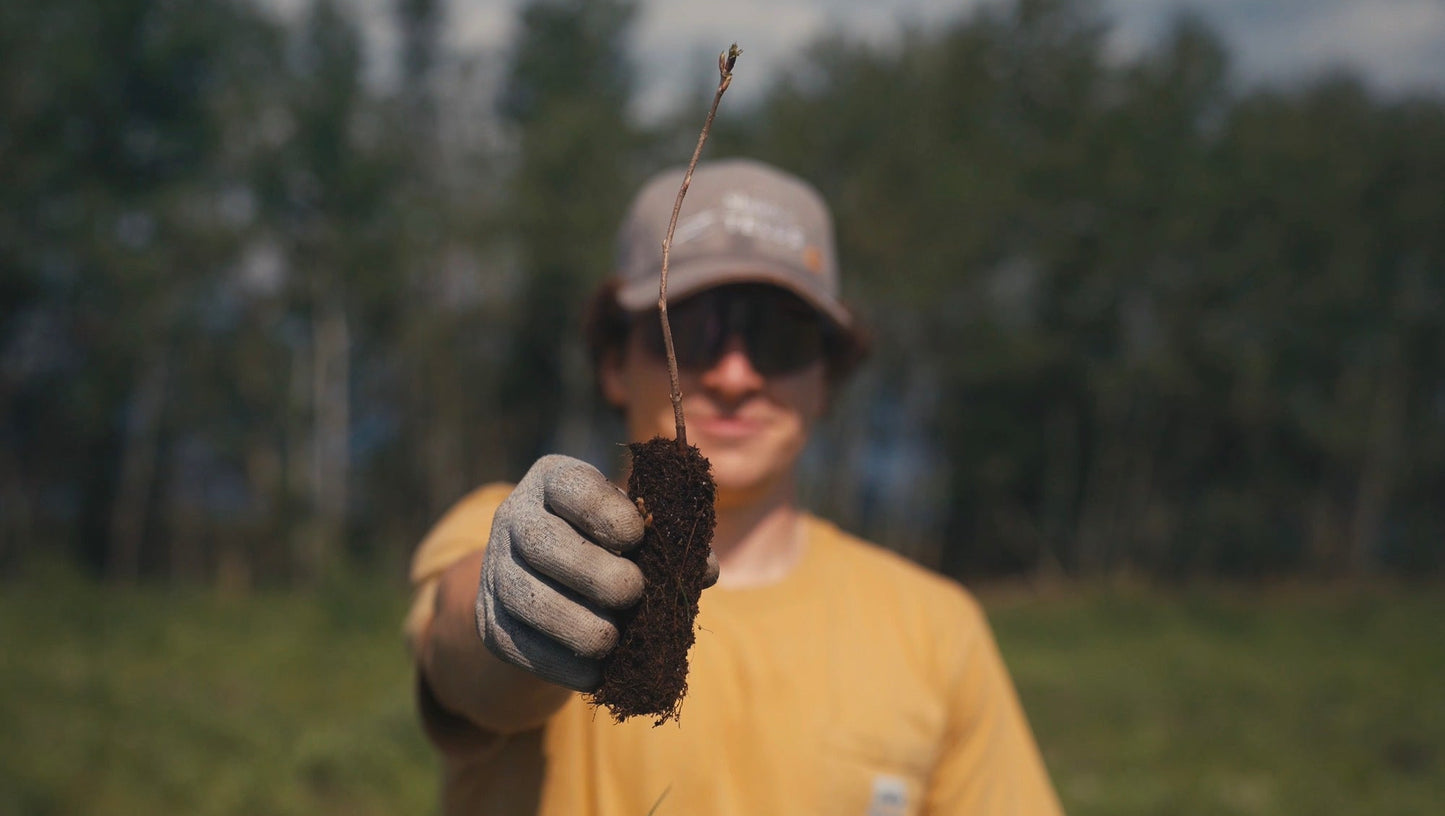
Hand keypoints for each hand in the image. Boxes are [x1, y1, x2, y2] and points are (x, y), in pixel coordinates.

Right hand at [474, 455, 716, 691]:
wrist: (550, 587)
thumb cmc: (608, 547)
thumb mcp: (633, 530)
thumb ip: (668, 541)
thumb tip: (705, 570)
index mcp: (554, 481)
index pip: (570, 485)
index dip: (605, 512)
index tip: (638, 535)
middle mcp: (515, 517)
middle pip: (542, 543)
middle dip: (592, 572)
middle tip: (633, 592)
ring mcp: (496, 570)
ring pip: (525, 597)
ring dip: (574, 624)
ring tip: (612, 640)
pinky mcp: (490, 621)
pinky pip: (519, 645)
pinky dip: (560, 664)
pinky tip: (595, 673)